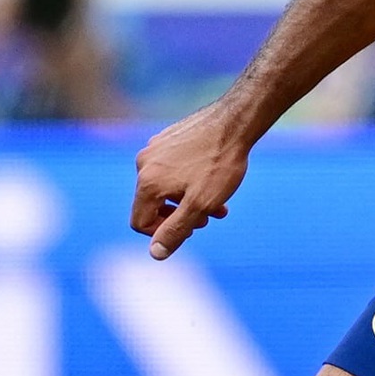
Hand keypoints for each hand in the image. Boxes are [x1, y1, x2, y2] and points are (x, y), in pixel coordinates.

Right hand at [130, 100, 252, 258]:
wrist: (235, 122)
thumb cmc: (220, 164)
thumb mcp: (199, 204)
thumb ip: (175, 231)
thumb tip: (155, 253)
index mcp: (147, 182)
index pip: (139, 222)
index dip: (162, 234)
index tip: (191, 230)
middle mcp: (143, 164)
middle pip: (153, 205)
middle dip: (181, 216)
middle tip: (211, 217)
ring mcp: (155, 148)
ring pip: (165, 187)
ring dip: (189, 199)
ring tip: (219, 202)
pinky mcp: (167, 138)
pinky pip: (171, 168)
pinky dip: (189, 180)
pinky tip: (214, 179)